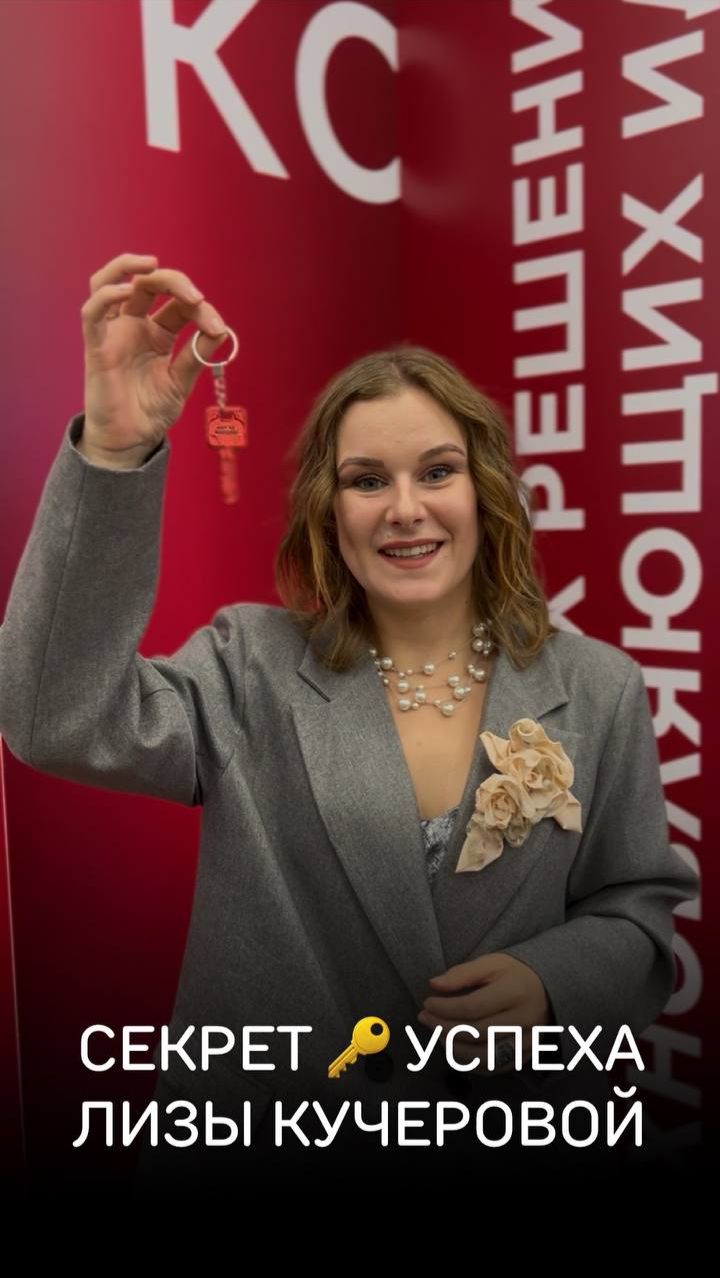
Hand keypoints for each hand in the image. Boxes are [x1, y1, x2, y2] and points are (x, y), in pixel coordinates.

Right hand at [81, 252, 229, 458]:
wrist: (130, 441)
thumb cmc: (152, 411)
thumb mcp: (182, 381)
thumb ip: (197, 355)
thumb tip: (222, 329)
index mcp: (158, 333)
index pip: (179, 305)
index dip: (200, 308)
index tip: (216, 327)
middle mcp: (134, 326)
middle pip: (148, 284)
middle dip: (174, 282)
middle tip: (195, 296)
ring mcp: (113, 333)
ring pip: (109, 282)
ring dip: (128, 266)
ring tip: (152, 264)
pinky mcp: (96, 347)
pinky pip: (92, 313)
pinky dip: (105, 295)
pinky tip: (125, 291)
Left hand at [417, 952, 549, 1072]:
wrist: (550, 990)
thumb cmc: (515, 974)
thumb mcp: (492, 963)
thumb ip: (462, 973)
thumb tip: (434, 984)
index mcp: (515, 992)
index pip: (472, 1007)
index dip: (444, 1008)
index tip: (427, 1003)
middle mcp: (524, 1020)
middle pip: (476, 1033)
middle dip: (443, 1028)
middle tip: (424, 1018)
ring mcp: (527, 1042)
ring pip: (484, 1057)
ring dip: (453, 1050)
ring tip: (437, 1035)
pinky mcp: (525, 1056)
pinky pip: (494, 1068)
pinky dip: (470, 1064)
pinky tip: (454, 1049)